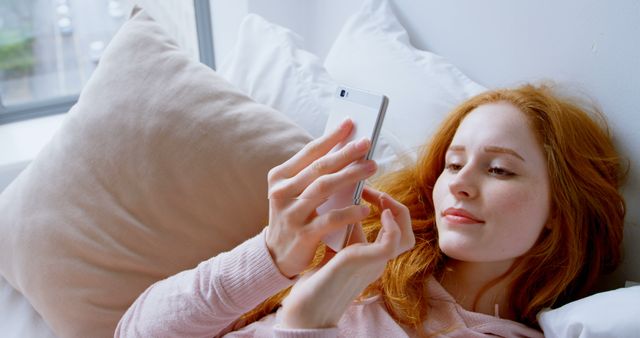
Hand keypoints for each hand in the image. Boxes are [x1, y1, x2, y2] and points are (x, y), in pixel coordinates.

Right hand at [265, 118, 377, 277]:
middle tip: (367, 143)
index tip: (350, 124)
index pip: (309, 152)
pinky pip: (330, 219)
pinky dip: (350, 212)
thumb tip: (345, 150)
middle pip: (319, 168)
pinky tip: (365, 208)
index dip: (331, 137)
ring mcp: (291, 214)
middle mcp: (282, 192)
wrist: (276, 256)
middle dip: (346, 153)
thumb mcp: (296, 193)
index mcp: (279, 177)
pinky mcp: (302, 235)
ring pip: (325, 189)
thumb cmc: (294, 217)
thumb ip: (313, 175)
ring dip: (351, 175)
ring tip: (372, 167)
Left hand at [279, 187, 414, 328]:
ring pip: (406, 237)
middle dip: (395, 206)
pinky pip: (392, 242)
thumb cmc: (318, 275)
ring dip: (396, 211)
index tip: (366, 191)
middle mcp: (378, 260)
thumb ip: (346, 226)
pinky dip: (391, 225)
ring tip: (381, 197)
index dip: (385, 207)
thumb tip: (346, 196)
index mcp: (372, 256)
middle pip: (407, 233)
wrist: (308, 303)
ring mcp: (376, 262)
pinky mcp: (368, 262)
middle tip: (375, 191)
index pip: (394, 229)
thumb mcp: (337, 244)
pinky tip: (379, 211)